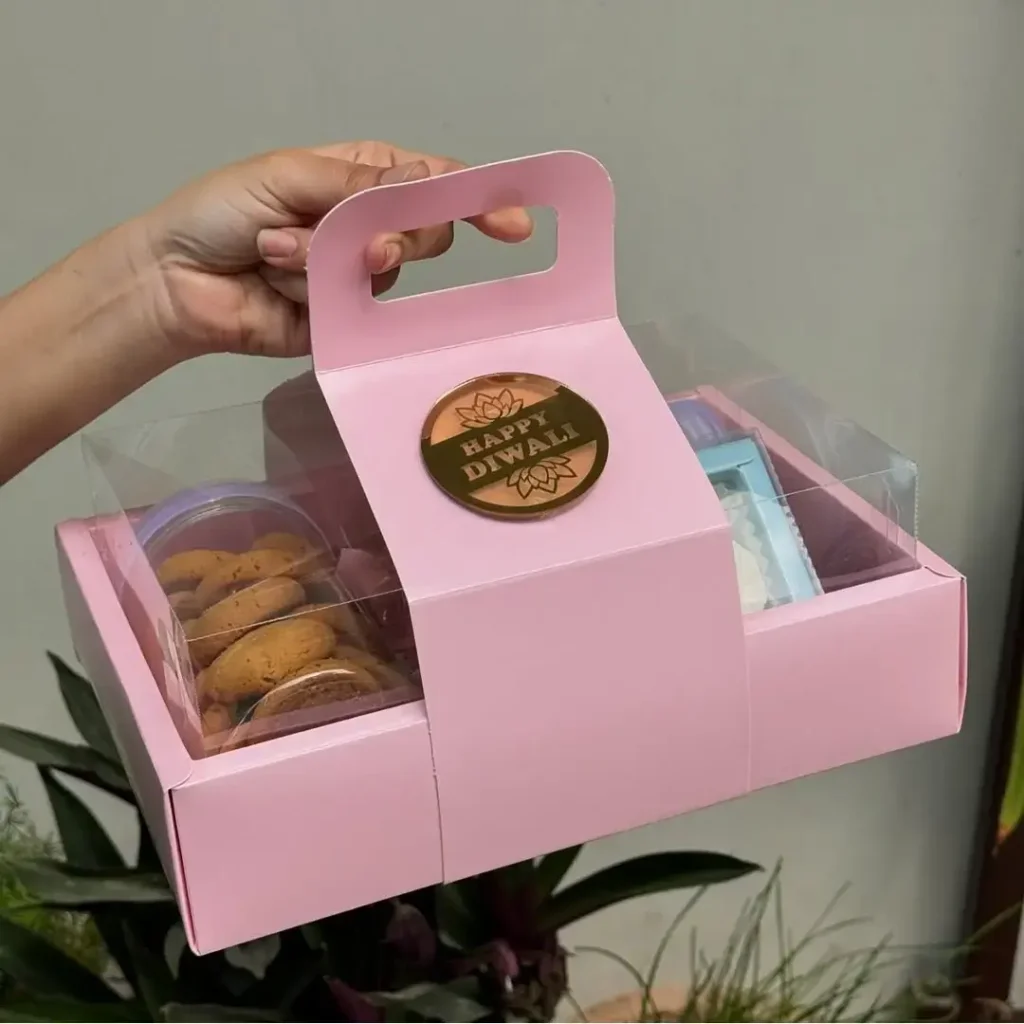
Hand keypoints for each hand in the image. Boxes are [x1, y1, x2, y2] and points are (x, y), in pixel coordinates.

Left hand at [137, 141, 532, 358]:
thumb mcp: (289, 177)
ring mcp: (358, 279)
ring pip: (386, 273)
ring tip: (275, 252)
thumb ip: (360, 185)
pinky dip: (314, 293)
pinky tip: (278, 286)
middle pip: (426, 234)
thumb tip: (426, 181)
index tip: (513, 223)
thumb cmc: (223, 211)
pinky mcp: (344, 323)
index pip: (432, 186)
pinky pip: (356, 311)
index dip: (476, 200)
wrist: (175, 280)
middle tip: (359, 239)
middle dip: (392, 233)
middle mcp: (368, 228)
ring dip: (324, 259)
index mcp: (361, 179)